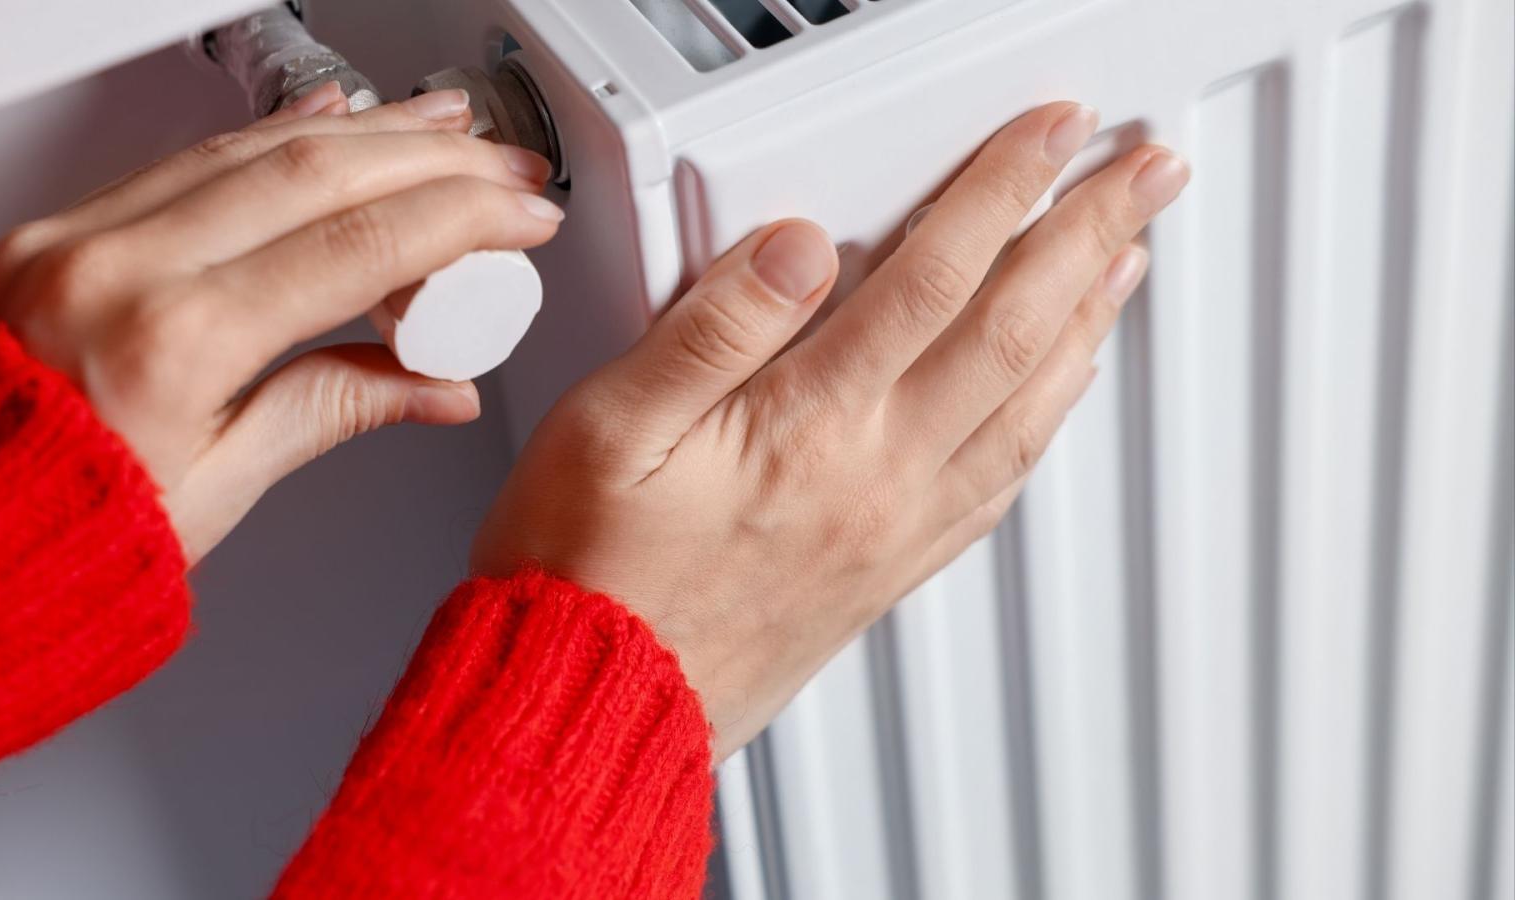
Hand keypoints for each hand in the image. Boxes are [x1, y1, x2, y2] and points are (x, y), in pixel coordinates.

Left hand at [0, 83, 564, 561]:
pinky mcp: (58, 226)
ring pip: (253, 145)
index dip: (461, 219)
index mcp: (174, 342)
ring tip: (441, 127)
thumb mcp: (222, 487)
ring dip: (365, 130)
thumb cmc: (59, 534)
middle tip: (503, 165)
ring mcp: (80, 234)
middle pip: (315, 172)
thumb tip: (435, 386)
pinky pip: (186, 154)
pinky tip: (330, 120)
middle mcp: (119, 266)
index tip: (520, 217)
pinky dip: (272, 133)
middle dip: (433, 157)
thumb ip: (334, 409)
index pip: (356, 245)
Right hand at [472, 102, 1188, 757]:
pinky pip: (998, 486)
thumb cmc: (588, 573)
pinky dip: (1048, 423)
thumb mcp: (609, 426)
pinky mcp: (888, 571)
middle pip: (1012, 331)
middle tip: (1142, 178)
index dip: (1002, 188)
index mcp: (808, 426)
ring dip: (1087, 323)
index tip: (1049, 135)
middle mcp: (874, 477)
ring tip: (1124, 264)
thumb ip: (711, 329)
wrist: (599, 702)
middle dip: (1088, 236)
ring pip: (1026, 410)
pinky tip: (1057, 398)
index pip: (933, 276)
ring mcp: (893, 529)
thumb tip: (795, 249)